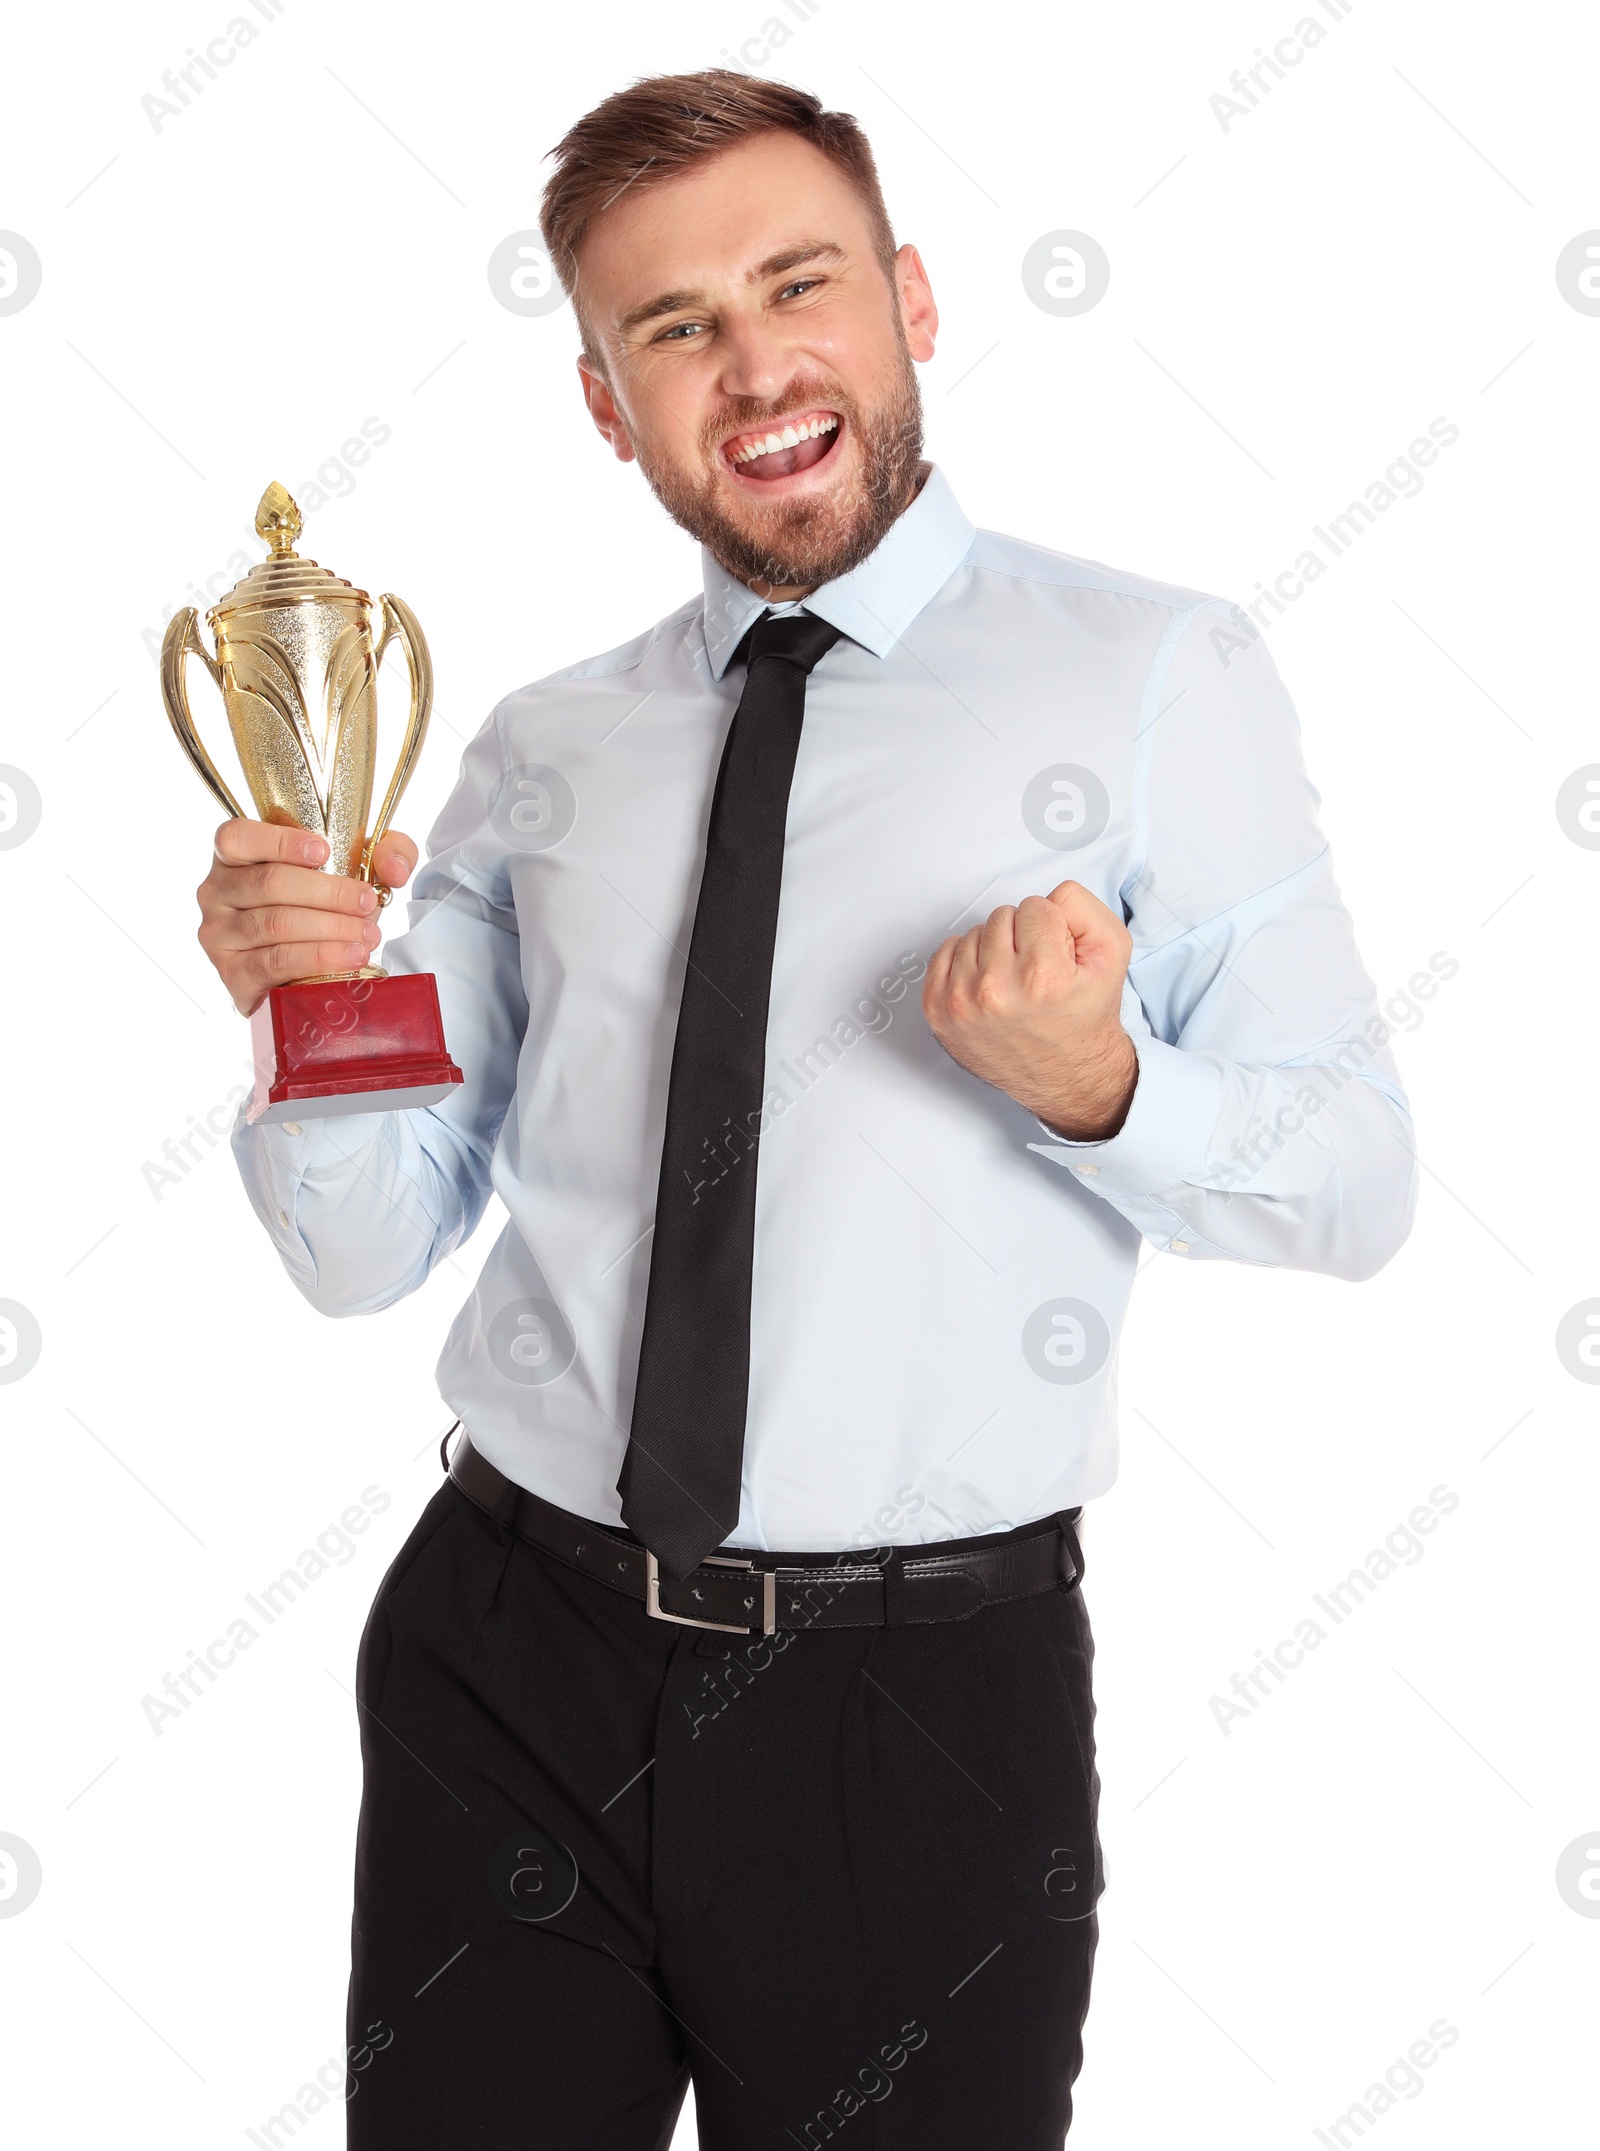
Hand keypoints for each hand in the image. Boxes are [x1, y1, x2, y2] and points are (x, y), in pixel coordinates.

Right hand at [196, 820, 418, 1015]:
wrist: (303, 969)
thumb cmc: (322, 907)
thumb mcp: (356, 868)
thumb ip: (384, 851)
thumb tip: (392, 867)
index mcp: (234, 856)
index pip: (237, 838)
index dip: (279, 842)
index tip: (324, 852)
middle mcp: (216, 892)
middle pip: (270, 883)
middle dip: (328, 894)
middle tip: (368, 904)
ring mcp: (219, 935)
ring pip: (277, 924)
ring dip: (331, 930)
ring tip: (368, 936)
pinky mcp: (233, 974)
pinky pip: (276, 963)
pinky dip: (319, 959)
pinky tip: (350, 958)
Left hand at [922, 879, 1137, 1140]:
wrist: (1068, 1075)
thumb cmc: (1083, 1018)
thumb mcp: (1111, 954)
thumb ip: (1082, 907)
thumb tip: (1046, 896)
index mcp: (1040, 976)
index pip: (1035, 906)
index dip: (1051, 927)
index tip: (1057, 957)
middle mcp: (995, 991)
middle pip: (1001, 916)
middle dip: (1022, 936)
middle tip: (1036, 972)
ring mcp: (961, 1003)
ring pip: (974, 933)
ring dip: (995, 950)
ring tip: (1014, 981)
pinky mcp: (938, 1011)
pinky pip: (944, 952)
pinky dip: (966, 961)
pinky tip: (989, 983)